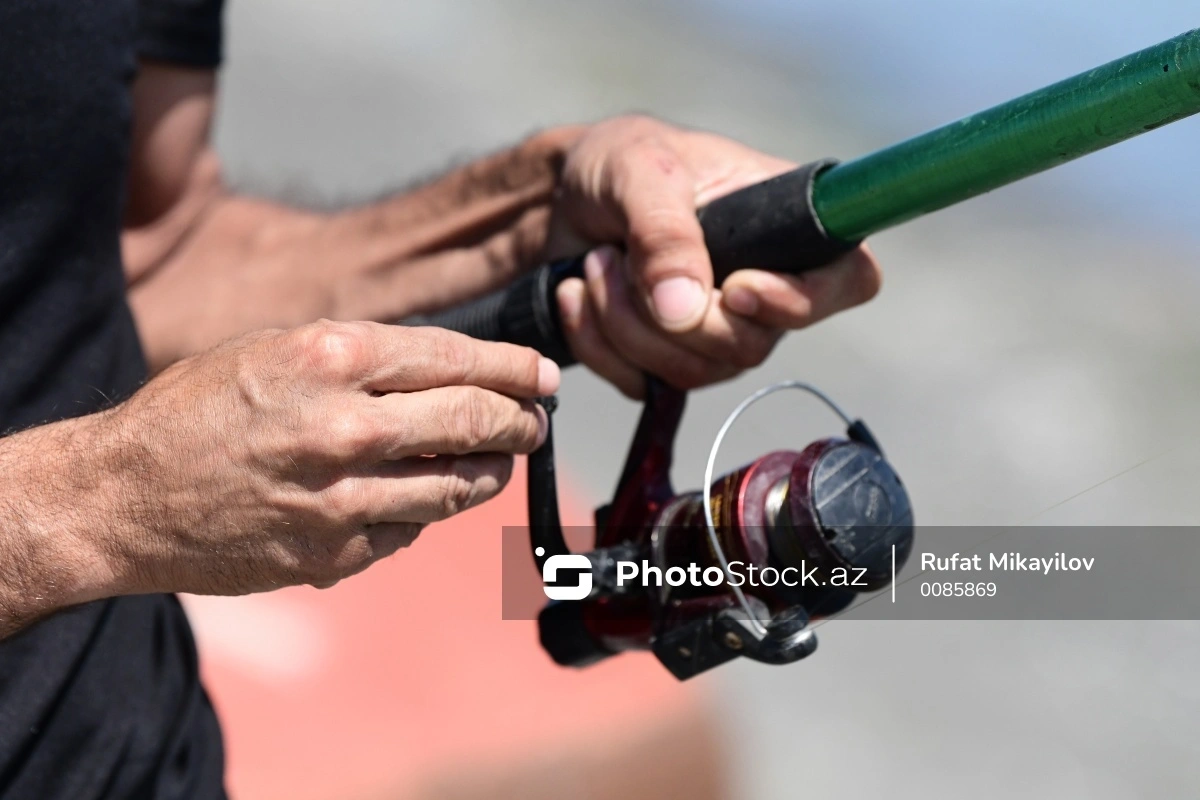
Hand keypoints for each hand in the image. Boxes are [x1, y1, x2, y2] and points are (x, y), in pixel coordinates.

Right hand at [92, 321, 557, 594]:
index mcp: (332, 358)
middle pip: (476, 423)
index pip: (459, 359)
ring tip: (499, 460)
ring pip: (458, 487)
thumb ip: (364, 358)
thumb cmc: (198, 410)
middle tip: (537, 421)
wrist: (124, 496)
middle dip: (522, 422)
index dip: (516, 369)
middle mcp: (346, 427)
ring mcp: (344, 499)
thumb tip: (449, 370)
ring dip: (492, 472)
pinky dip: (428, 513)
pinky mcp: (336, 555)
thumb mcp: (276, 349)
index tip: (543, 376)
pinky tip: (422, 498)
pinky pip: (412, 533)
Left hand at [548, 116, 881, 396]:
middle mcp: (765, 284)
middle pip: (750, 345)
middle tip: (614, 257)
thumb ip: (665, 232)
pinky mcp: (669, 359)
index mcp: (786, 224)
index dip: (805, 300)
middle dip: (670, 315)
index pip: (848, 279)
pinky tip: (576, 296)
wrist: (556, 198)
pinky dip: (599, 346)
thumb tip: (685, 310)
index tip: (736, 289)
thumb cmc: (615, 163)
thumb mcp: (639, 171)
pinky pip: (645, 385)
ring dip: (624, 324)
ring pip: (692, 371)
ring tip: (594, 265)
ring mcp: (718, 329)